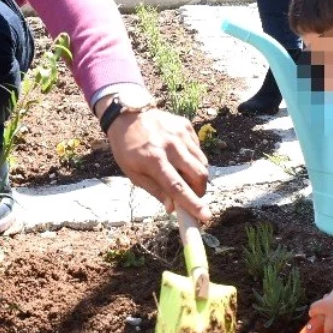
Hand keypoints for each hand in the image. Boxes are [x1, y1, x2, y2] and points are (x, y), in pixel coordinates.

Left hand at [105, 107, 209, 221]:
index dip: (192, 203)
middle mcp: (170, 145)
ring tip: (185, 176)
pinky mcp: (185, 125)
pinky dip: (193, 159)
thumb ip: (155, 190)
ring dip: (198, 176)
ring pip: (202, 162)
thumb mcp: (133, 173)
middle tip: (193, 196)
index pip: (177, 186)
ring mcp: (180, 134)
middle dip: (200, 191)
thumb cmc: (127, 148)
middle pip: (198, 175)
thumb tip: (173, 208)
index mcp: (153, 159)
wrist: (126, 116)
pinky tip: (180, 158)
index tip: (205, 216)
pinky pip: (197, 149)